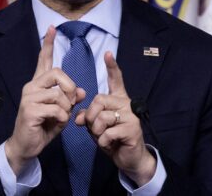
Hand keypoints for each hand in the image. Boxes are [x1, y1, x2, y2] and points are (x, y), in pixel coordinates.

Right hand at [5, 26, 85, 173]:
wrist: (27, 146)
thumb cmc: (43, 127)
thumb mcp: (61, 111)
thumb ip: (70, 98)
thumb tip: (81, 91)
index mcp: (38, 84)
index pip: (43, 60)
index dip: (48, 44)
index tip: (51, 28)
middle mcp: (31, 87)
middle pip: (57, 73)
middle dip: (70, 87)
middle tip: (70, 102)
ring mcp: (29, 97)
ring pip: (59, 94)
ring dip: (66, 109)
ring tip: (59, 118)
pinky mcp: (29, 110)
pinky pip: (56, 109)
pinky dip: (61, 118)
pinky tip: (54, 123)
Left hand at [75, 52, 156, 185]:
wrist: (128, 158)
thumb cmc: (112, 138)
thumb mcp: (96, 126)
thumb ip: (88, 117)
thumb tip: (79, 117)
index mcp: (118, 99)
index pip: (116, 79)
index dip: (112, 66)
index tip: (108, 53)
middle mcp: (126, 104)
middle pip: (99, 100)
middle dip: (91, 117)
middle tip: (95, 129)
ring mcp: (131, 116)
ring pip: (102, 117)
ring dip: (97, 132)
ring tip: (104, 138)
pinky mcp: (132, 129)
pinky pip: (108, 133)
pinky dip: (104, 141)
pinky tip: (110, 144)